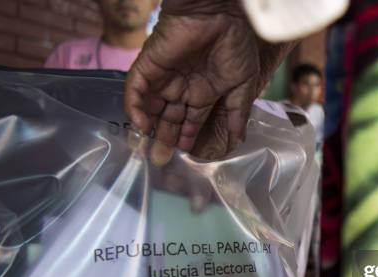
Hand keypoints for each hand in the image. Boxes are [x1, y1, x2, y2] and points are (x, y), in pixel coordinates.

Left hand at [125, 0, 294, 158]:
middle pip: (169, 117)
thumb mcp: (243, 85)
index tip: (182, 155)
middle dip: (165, 138)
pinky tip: (140, 125)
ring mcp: (164, 75)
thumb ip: (238, 113)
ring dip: (148, 126)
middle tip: (160, 159)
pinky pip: (136, 89)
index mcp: (204, 90)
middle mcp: (183, 85)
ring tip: (147, 148)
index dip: (185, 136)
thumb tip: (239, 140)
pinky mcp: (149, 64)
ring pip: (151, 106)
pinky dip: (135, 107)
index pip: (190, 119)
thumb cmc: (234, 46)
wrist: (219, 14)